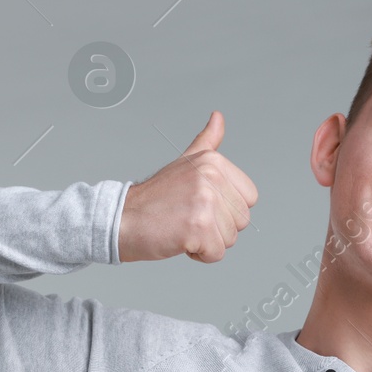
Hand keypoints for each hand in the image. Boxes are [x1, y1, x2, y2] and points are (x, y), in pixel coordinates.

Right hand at [118, 110, 258, 262]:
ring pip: (230, 239)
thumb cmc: (154, 198)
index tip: (201, 204)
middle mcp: (211, 177)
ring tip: (183, 227)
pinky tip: (180, 240)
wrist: (122, 219)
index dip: (228, 209)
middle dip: (218, 227)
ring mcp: (205, 201)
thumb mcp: (185, 162)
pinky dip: (199, 255)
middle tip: (189, 217)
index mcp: (213, 161)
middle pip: (242, 220)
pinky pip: (216, 254)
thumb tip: (218, 117)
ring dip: (208, 242)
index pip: (250, 197)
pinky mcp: (198, 227)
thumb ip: (207, 142)